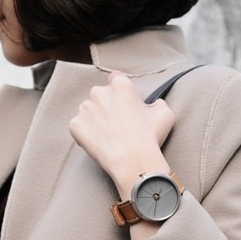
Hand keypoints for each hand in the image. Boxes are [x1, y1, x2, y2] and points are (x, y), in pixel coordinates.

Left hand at [69, 72, 174, 199]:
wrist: (133, 160)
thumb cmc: (149, 136)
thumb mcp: (165, 114)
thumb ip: (157, 104)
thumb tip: (154, 104)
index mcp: (120, 86)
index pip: (115, 79)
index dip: (119, 92)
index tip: (121, 103)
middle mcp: (99, 92)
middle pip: (100, 95)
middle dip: (106, 106)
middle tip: (116, 124)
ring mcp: (85, 109)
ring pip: (87, 111)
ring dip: (94, 120)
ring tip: (107, 136)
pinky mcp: (75, 125)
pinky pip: (78, 127)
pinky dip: (84, 134)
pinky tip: (98, 143)